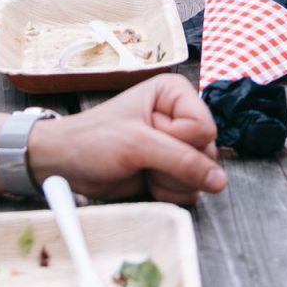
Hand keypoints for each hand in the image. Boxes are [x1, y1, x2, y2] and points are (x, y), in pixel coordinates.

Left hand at [28, 75, 227, 206]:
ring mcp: (177, 146)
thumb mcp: (138, 145)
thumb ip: (182, 162)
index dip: (180, 141)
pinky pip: (189, 189)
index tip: (149, 137)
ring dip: (169, 181)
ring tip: (142, 168)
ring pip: (200, 175)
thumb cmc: (93, 141)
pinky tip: (144, 179)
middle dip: (175, 166)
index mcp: (175, 95)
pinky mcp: (171, 170)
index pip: (205, 127)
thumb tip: (221, 182)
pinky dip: (166, 191)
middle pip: (207, 153)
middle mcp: (180, 117)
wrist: (66, 163)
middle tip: (144, 157)